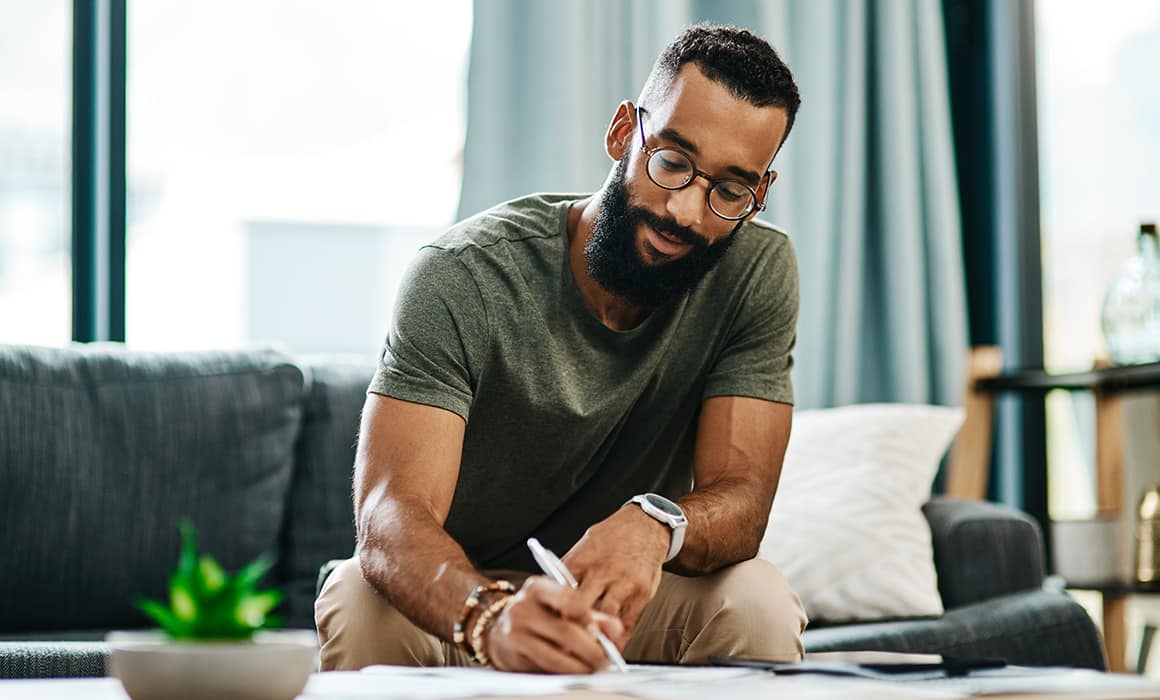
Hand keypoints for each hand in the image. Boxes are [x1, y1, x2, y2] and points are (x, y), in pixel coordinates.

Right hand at [484, 576, 623, 673]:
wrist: (497, 629)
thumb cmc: (537, 615)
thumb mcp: (560, 606)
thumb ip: (590, 615)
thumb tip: (615, 628)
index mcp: (537, 587)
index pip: (567, 599)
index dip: (588, 618)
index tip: (600, 634)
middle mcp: (522, 607)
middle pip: (564, 631)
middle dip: (590, 650)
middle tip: (605, 660)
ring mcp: (514, 632)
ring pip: (554, 655)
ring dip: (579, 667)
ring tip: (592, 669)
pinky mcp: (511, 656)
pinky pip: (543, 668)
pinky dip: (562, 674)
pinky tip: (573, 672)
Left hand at [561, 505, 669, 646]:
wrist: (646, 525)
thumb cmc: (611, 538)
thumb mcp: (584, 546)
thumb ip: (569, 571)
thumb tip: (549, 596)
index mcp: (581, 559)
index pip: (559, 592)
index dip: (550, 613)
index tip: (544, 630)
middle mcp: (602, 571)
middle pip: (579, 607)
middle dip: (569, 628)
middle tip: (561, 648)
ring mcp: (623, 583)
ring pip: (604, 618)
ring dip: (594, 638)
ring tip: (584, 655)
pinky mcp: (642, 593)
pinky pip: (628, 624)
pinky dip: (617, 640)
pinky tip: (610, 650)